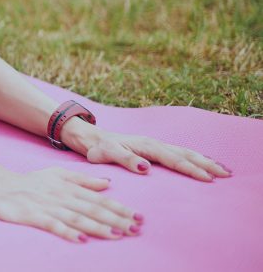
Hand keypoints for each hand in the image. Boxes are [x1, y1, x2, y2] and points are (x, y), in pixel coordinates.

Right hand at [0, 167, 142, 242]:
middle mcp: (62, 197)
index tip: (138, 216)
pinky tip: (80, 240)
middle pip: (93, 209)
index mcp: (69, 187)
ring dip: (97, 227)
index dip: (119, 208)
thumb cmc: (31, 182)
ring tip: (117, 235)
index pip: (99, 199)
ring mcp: (48, 207)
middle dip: (116, 219)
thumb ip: (83, 180)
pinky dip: (67, 232)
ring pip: (77, 218)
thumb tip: (108, 183)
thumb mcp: (58, 174)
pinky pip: (52, 225)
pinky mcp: (33, 217)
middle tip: (136, 228)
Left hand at [61, 119, 232, 180]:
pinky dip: (194, 157)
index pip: (173, 159)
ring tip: (223, 169)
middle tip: (226, 174)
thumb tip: (146, 167)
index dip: (191, 169)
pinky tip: (203, 163)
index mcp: (146, 145)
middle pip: (185, 153)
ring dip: (204, 160)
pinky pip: (178, 152)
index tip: (208, 178)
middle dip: (206, 164)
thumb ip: (125, 160)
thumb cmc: (97, 148)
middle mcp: (153, 143)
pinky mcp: (153, 148)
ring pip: (185, 152)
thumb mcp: (106, 154)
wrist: (89, 137)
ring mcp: (154, 145)